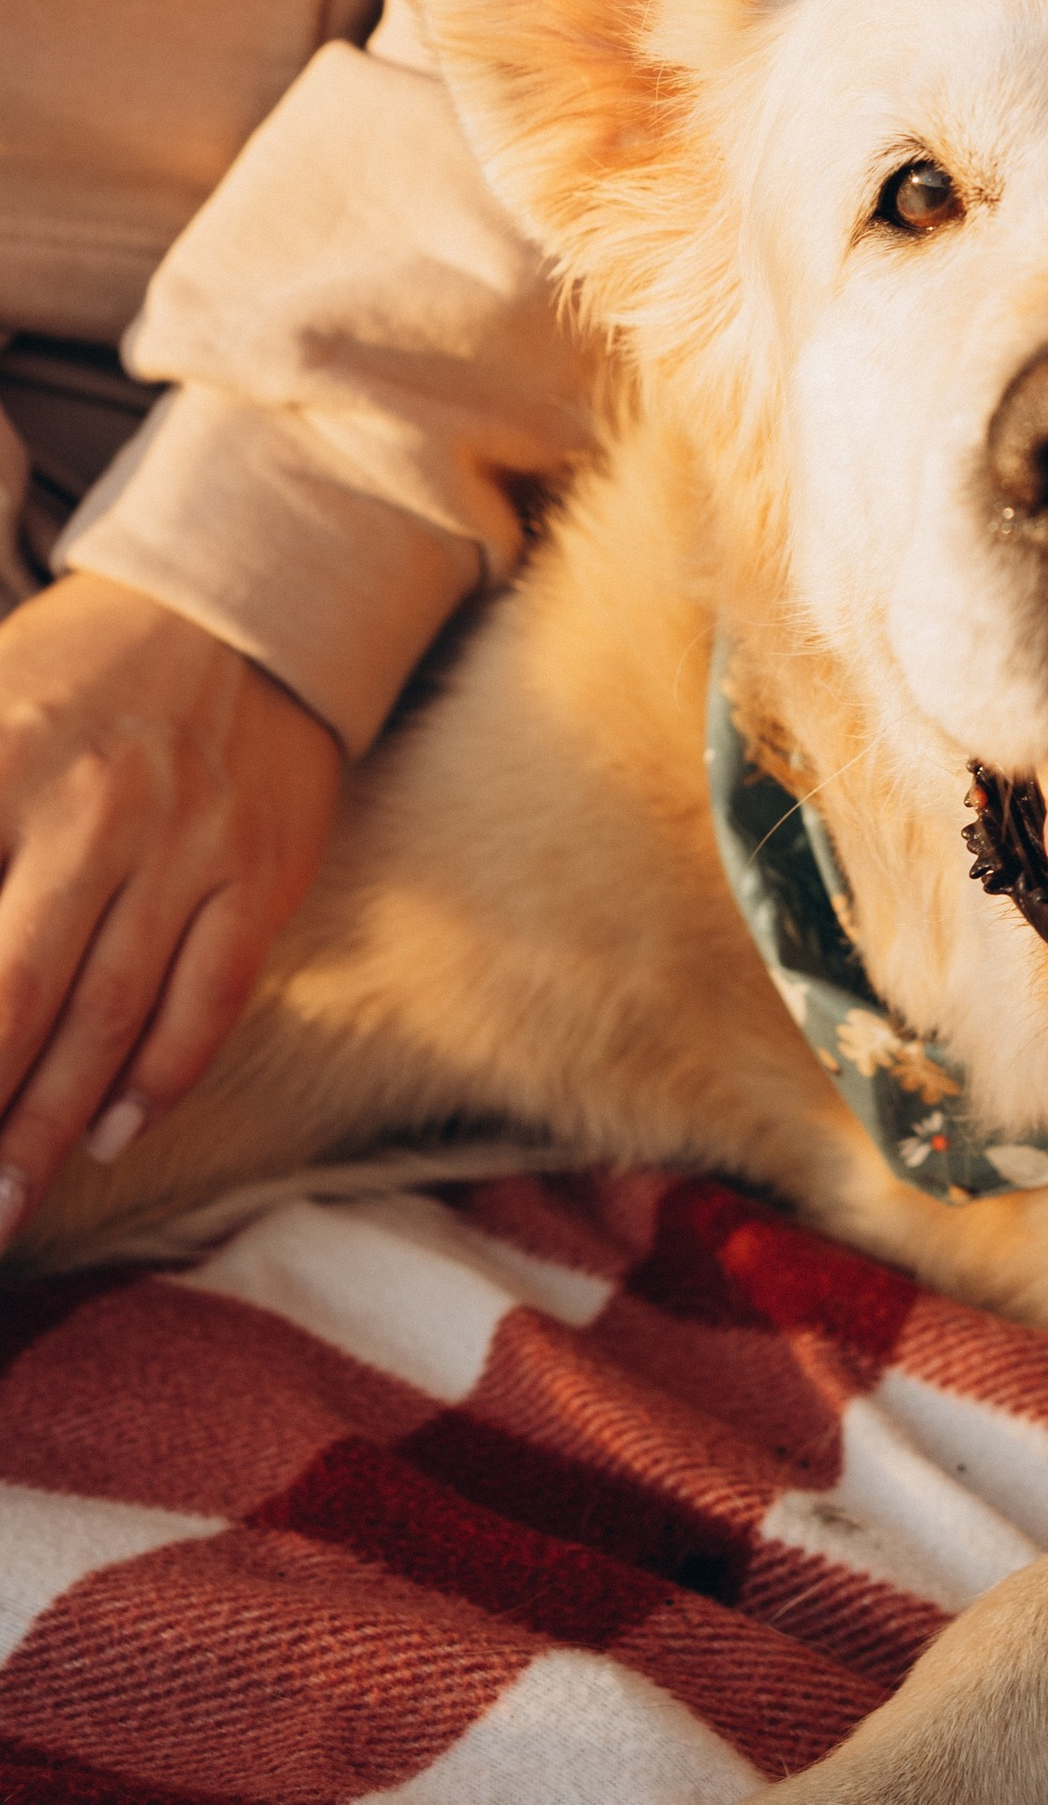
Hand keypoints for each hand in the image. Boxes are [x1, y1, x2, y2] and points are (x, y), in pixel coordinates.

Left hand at [0, 576, 341, 1240]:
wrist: (244, 601)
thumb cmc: (74, 672)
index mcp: (2, 759)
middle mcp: (96, 806)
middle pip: (14, 994)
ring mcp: (192, 843)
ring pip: (112, 1015)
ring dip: (53, 1124)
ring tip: (7, 1202)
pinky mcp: (265, 869)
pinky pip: (212, 995)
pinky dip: (162, 1075)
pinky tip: (115, 1133)